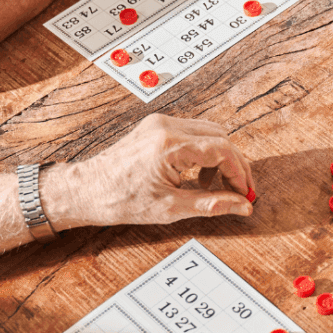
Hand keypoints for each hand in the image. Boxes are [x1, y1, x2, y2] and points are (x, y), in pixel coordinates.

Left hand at [46, 114, 254, 226]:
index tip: (244, 192)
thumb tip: (241, 205)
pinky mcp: (155, 126)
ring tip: (213, 186)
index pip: (223, 149)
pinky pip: (192, 133)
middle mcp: (166, 127)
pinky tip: (196, 175)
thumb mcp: (171, 208)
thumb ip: (212, 204)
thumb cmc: (120, 200)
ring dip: (219, 157)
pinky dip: (202, 152)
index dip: (240, 172)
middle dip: (234, 164)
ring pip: (208, 132)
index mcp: (170, 145)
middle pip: (220, 136)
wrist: (87, 191)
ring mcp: (160, 123)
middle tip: (239, 190)